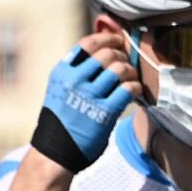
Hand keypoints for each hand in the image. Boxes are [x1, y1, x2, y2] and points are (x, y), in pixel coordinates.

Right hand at [30, 33, 139, 173]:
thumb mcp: (61, 89)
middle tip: (126, 63)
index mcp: (62, 72)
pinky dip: (135, 87)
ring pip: (120, 69)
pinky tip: (134, 91)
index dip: (108, 38)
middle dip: (122, 55)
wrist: (55, 152)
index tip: (118, 40)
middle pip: (108, 54)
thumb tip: (105, 50)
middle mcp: (74, 81)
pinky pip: (128, 89)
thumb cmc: (62, 119)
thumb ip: (77, 71)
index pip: (88, 44)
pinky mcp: (104, 112)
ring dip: (131, 71)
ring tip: (131, 78)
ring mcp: (89, 96)